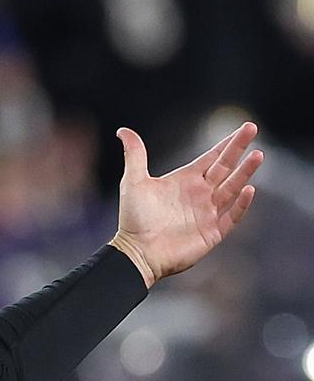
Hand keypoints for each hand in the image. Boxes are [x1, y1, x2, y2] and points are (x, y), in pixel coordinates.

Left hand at [109, 122, 261, 287]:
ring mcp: (208, 213)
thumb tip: (123, 130)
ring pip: (232, 188)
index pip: (212, 158)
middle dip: (239, 149)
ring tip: (258, 156)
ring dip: (245, 172)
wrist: (137, 252)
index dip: (227, 144)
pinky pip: (232, 216)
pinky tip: (249, 190)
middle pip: (225, 168)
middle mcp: (200, 195)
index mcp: (185, 181)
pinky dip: (242, 204)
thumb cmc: (133, 219)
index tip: (245, 128)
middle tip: (252, 128)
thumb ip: (134, 155)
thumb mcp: (133, 182)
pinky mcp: (212, 232)